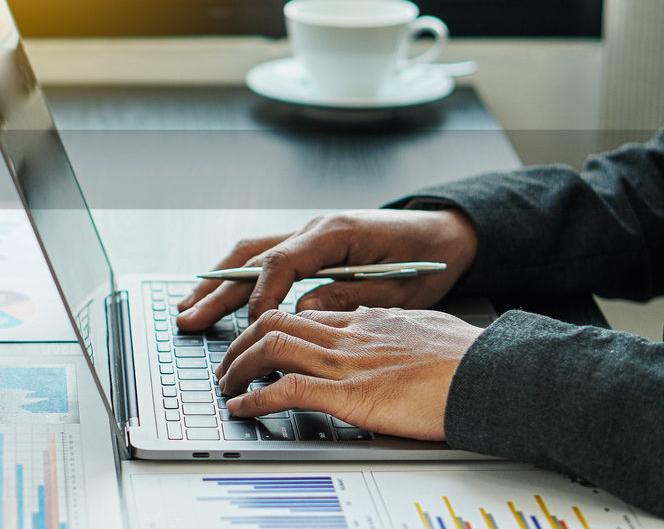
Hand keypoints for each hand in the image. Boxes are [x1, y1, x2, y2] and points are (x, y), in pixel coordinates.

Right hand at [175, 208, 478, 331]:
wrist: (444, 233)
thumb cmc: (426, 260)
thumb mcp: (395, 289)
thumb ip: (347, 299)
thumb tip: (299, 314)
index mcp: (334, 233)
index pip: (281, 263)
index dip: (261, 296)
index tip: (252, 328)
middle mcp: (312, 229)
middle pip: (251, 257)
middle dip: (216, 290)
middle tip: (188, 319)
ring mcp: (306, 234)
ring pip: (248, 255)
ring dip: (216, 282)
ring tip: (188, 307)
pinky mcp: (308, 246)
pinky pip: (262, 259)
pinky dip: (236, 277)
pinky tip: (217, 294)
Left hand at [214, 307, 481, 440]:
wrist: (495, 374)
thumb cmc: (474, 359)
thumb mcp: (428, 328)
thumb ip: (397, 329)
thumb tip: (385, 327)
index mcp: (370, 321)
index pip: (305, 313)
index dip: (272, 326)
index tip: (258, 340)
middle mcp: (351, 335)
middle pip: (276, 322)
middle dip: (243, 342)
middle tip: (229, 363)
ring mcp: (349, 363)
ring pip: (272, 346)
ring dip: (239, 366)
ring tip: (226, 385)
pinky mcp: (352, 395)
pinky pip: (289, 388)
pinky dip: (257, 398)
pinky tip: (243, 407)